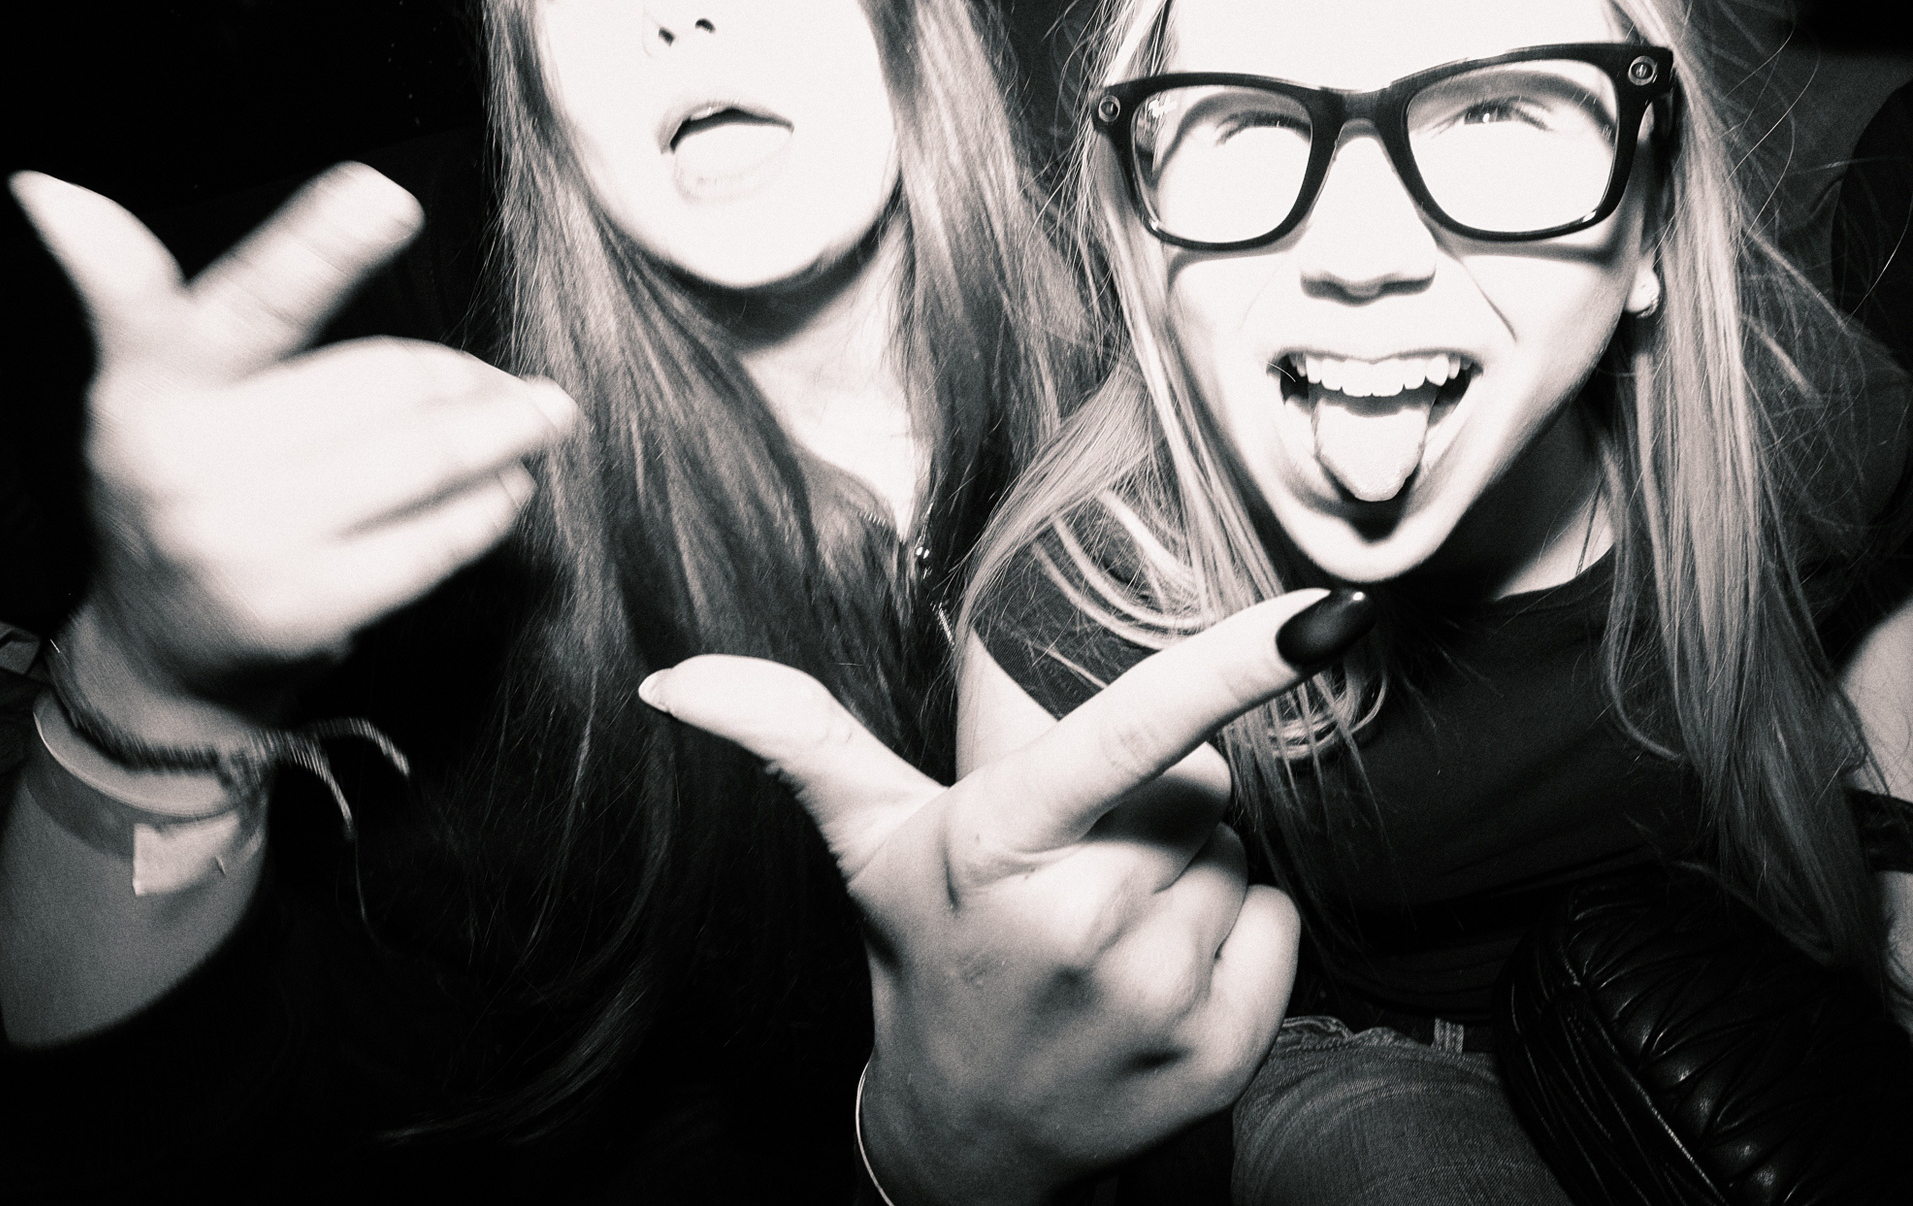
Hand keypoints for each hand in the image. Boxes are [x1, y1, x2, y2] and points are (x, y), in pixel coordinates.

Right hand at [10, 166, 578, 737]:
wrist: (164, 653)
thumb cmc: (186, 488)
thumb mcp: (159, 391)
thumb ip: (210, 303)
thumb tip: (239, 195)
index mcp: (157, 384)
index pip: (245, 303)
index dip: (316, 246)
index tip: (384, 195)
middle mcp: (193, 459)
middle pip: (381, 383)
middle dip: (461, 377)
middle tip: (508, 382)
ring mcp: (249, 539)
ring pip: (423, 458)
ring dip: (502, 433)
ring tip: (539, 418)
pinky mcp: (306, 606)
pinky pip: (435, 540)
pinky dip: (489, 504)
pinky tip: (509, 486)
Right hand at [641, 589, 1373, 1203]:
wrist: (969, 1136)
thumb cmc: (924, 953)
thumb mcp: (868, 842)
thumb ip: (794, 738)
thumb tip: (671, 682)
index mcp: (1001, 847)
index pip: (1131, 732)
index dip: (1228, 664)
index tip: (1319, 612)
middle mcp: (1081, 926)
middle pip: (1197, 786)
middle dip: (1156, 800)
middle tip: (1080, 858)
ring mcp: (1153, 1002)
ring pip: (1237, 853)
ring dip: (1193, 867)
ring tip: (1109, 918)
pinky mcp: (1219, 1058)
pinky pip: (1278, 921)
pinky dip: (1241, 928)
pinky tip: (1160, 964)